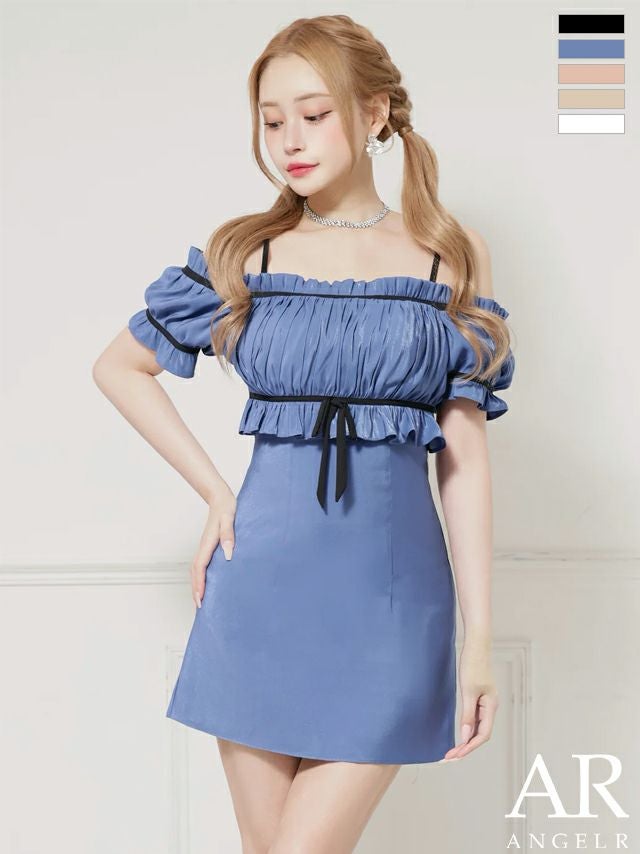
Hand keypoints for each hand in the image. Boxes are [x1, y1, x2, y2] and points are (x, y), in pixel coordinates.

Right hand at [191, 484, 236, 608]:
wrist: (221, 498)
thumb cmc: (227, 508)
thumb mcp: (229, 519)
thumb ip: (228, 535)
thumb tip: (228, 554)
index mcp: (207, 543)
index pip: (199, 568)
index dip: (199, 585)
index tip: (200, 599)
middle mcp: (203, 547)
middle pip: (195, 573)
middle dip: (196, 590)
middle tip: (200, 607)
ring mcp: (205, 547)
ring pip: (197, 570)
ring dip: (197, 585)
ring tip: (202, 600)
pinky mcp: (209, 546)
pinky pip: (202, 565)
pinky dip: (202, 576)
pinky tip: (209, 582)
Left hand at [441, 637, 498, 760]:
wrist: (476, 646)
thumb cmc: (473, 665)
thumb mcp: (468, 691)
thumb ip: (467, 714)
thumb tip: (465, 736)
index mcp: (491, 707)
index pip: (483, 735)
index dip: (469, 747)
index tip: (455, 755)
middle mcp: (491, 708)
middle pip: (480, 734)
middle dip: (466, 748)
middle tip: (450, 757)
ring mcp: (486, 703)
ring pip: (477, 728)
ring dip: (466, 740)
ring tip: (452, 750)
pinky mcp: (479, 698)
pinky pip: (474, 718)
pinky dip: (466, 728)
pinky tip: (459, 734)